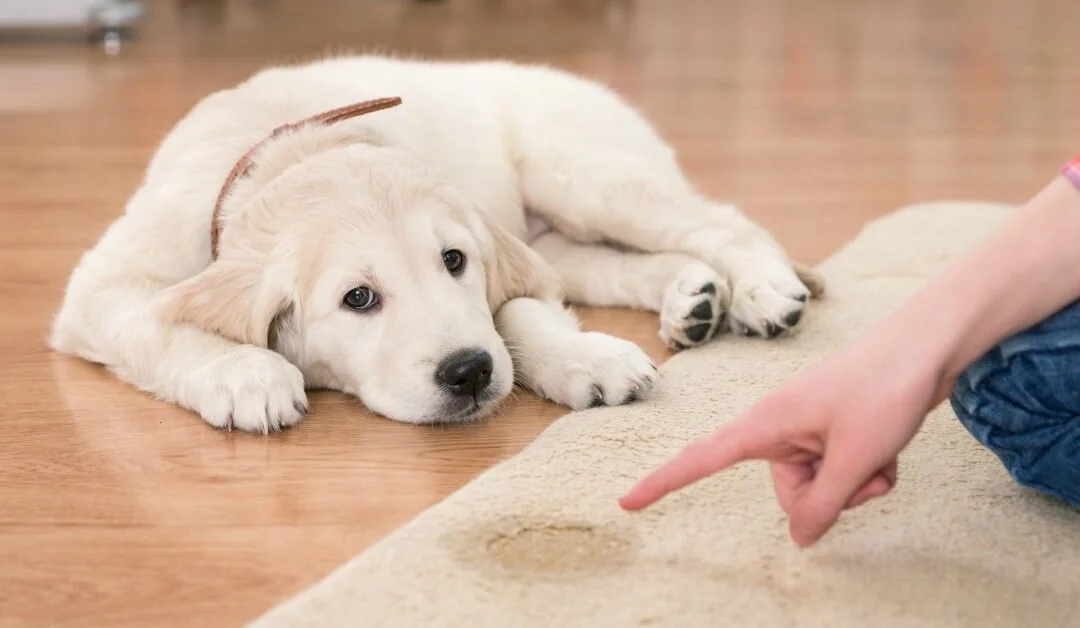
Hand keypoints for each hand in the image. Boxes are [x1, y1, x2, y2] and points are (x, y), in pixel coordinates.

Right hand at [619, 330, 948, 546]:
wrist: (927, 345)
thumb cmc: (885, 389)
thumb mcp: (855, 458)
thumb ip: (823, 505)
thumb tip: (800, 539)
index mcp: (766, 424)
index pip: (701, 459)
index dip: (663, 482)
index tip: (626, 502)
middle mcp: (780, 427)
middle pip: (789, 494)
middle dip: (830, 497)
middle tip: (864, 469)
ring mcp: (809, 430)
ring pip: (822, 488)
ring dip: (857, 483)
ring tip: (881, 452)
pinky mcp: (834, 431)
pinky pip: (842, 472)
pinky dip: (868, 471)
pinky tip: (890, 449)